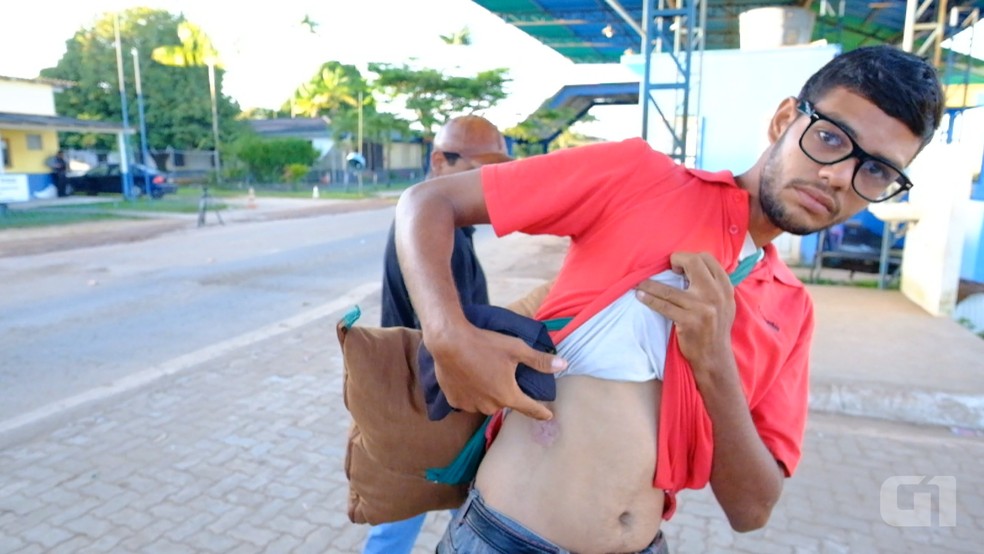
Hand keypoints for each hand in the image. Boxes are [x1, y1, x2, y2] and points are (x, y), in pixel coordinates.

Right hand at [426, 324, 566, 420]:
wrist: (449, 341)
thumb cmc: (485, 344)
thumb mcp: (516, 349)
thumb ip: (540, 361)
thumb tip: (564, 365)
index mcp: (507, 395)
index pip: (530, 409)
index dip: (541, 412)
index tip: (548, 416)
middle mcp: (490, 406)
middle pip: (505, 402)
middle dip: (506, 391)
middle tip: (501, 373)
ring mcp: (470, 405)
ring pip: (485, 402)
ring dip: (487, 393)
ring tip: (483, 373)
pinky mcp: (454, 400)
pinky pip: (468, 400)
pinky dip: (471, 392)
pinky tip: (468, 377)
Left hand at [634, 252, 735, 375]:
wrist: (715, 356)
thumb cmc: (715, 327)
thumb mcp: (724, 303)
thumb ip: (714, 285)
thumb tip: (691, 266)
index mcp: (725, 287)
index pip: (707, 259)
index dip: (690, 257)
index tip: (680, 265)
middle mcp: (716, 294)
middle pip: (693, 263)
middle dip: (676, 259)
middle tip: (667, 267)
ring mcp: (702, 308)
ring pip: (669, 289)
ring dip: (650, 284)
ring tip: (640, 283)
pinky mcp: (688, 321)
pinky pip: (663, 306)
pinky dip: (648, 299)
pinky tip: (640, 295)